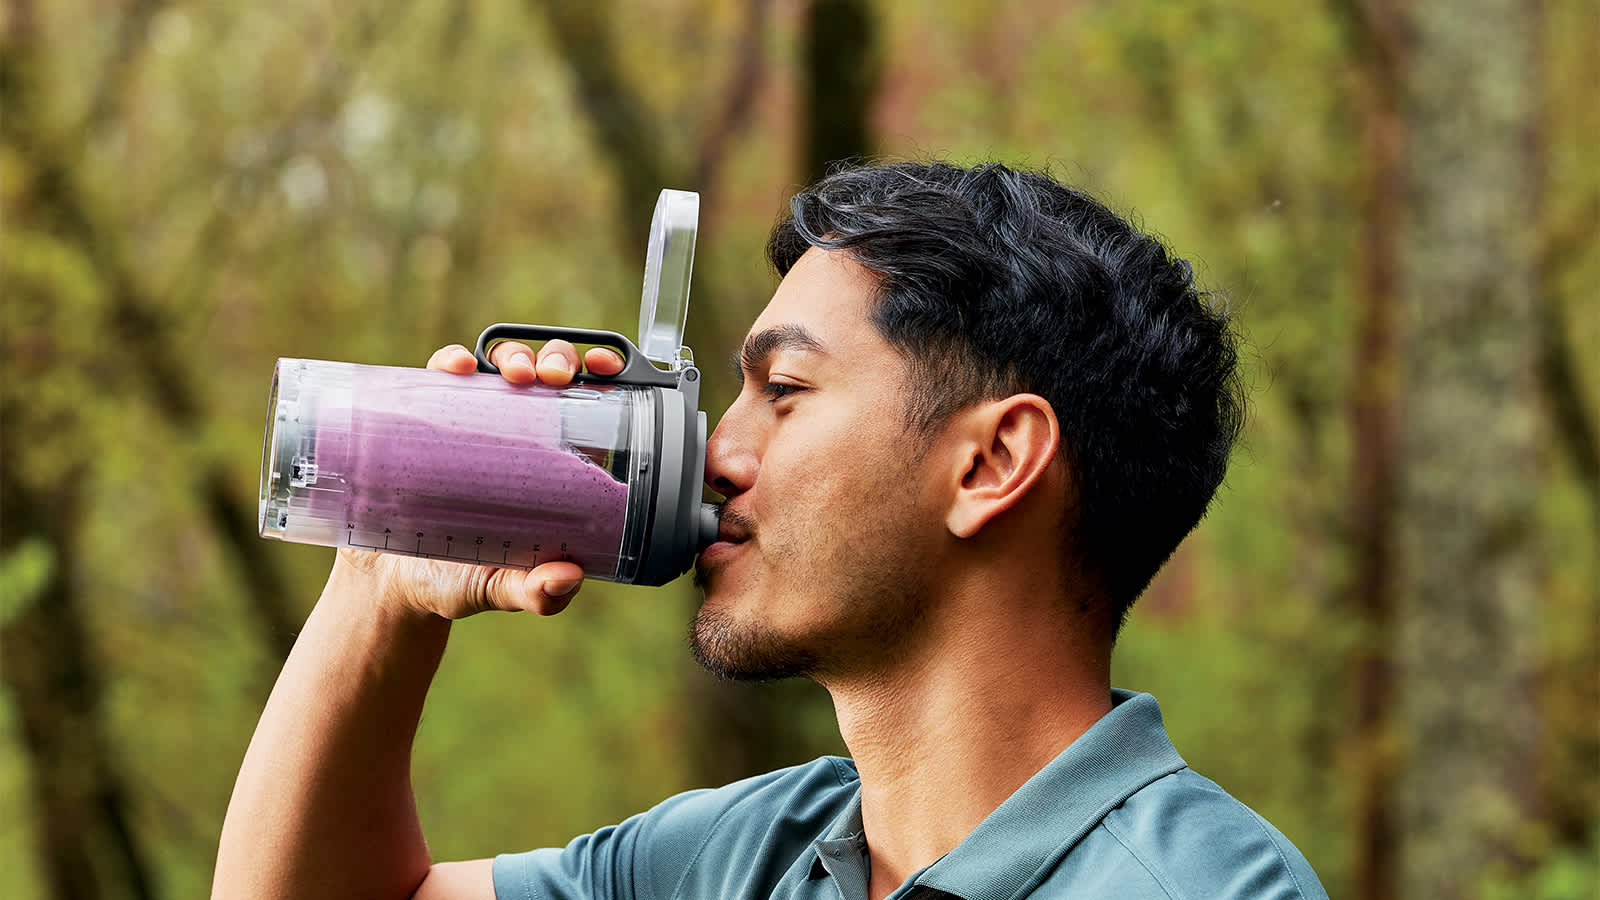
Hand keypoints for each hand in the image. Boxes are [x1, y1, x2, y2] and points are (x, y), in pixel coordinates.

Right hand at [330, 338, 626, 620]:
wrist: (389, 584)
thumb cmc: (460, 580)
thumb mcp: (500, 588)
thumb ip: (534, 594)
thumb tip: (568, 578)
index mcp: (552, 465)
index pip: (588, 407)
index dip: (603, 377)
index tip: (608, 369)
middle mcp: (515, 434)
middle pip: (546, 375)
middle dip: (558, 360)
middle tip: (554, 379)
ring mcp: (469, 421)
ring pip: (498, 365)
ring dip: (511, 354)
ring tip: (514, 373)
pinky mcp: (424, 419)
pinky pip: (440, 376)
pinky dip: (451, 361)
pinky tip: (456, 367)